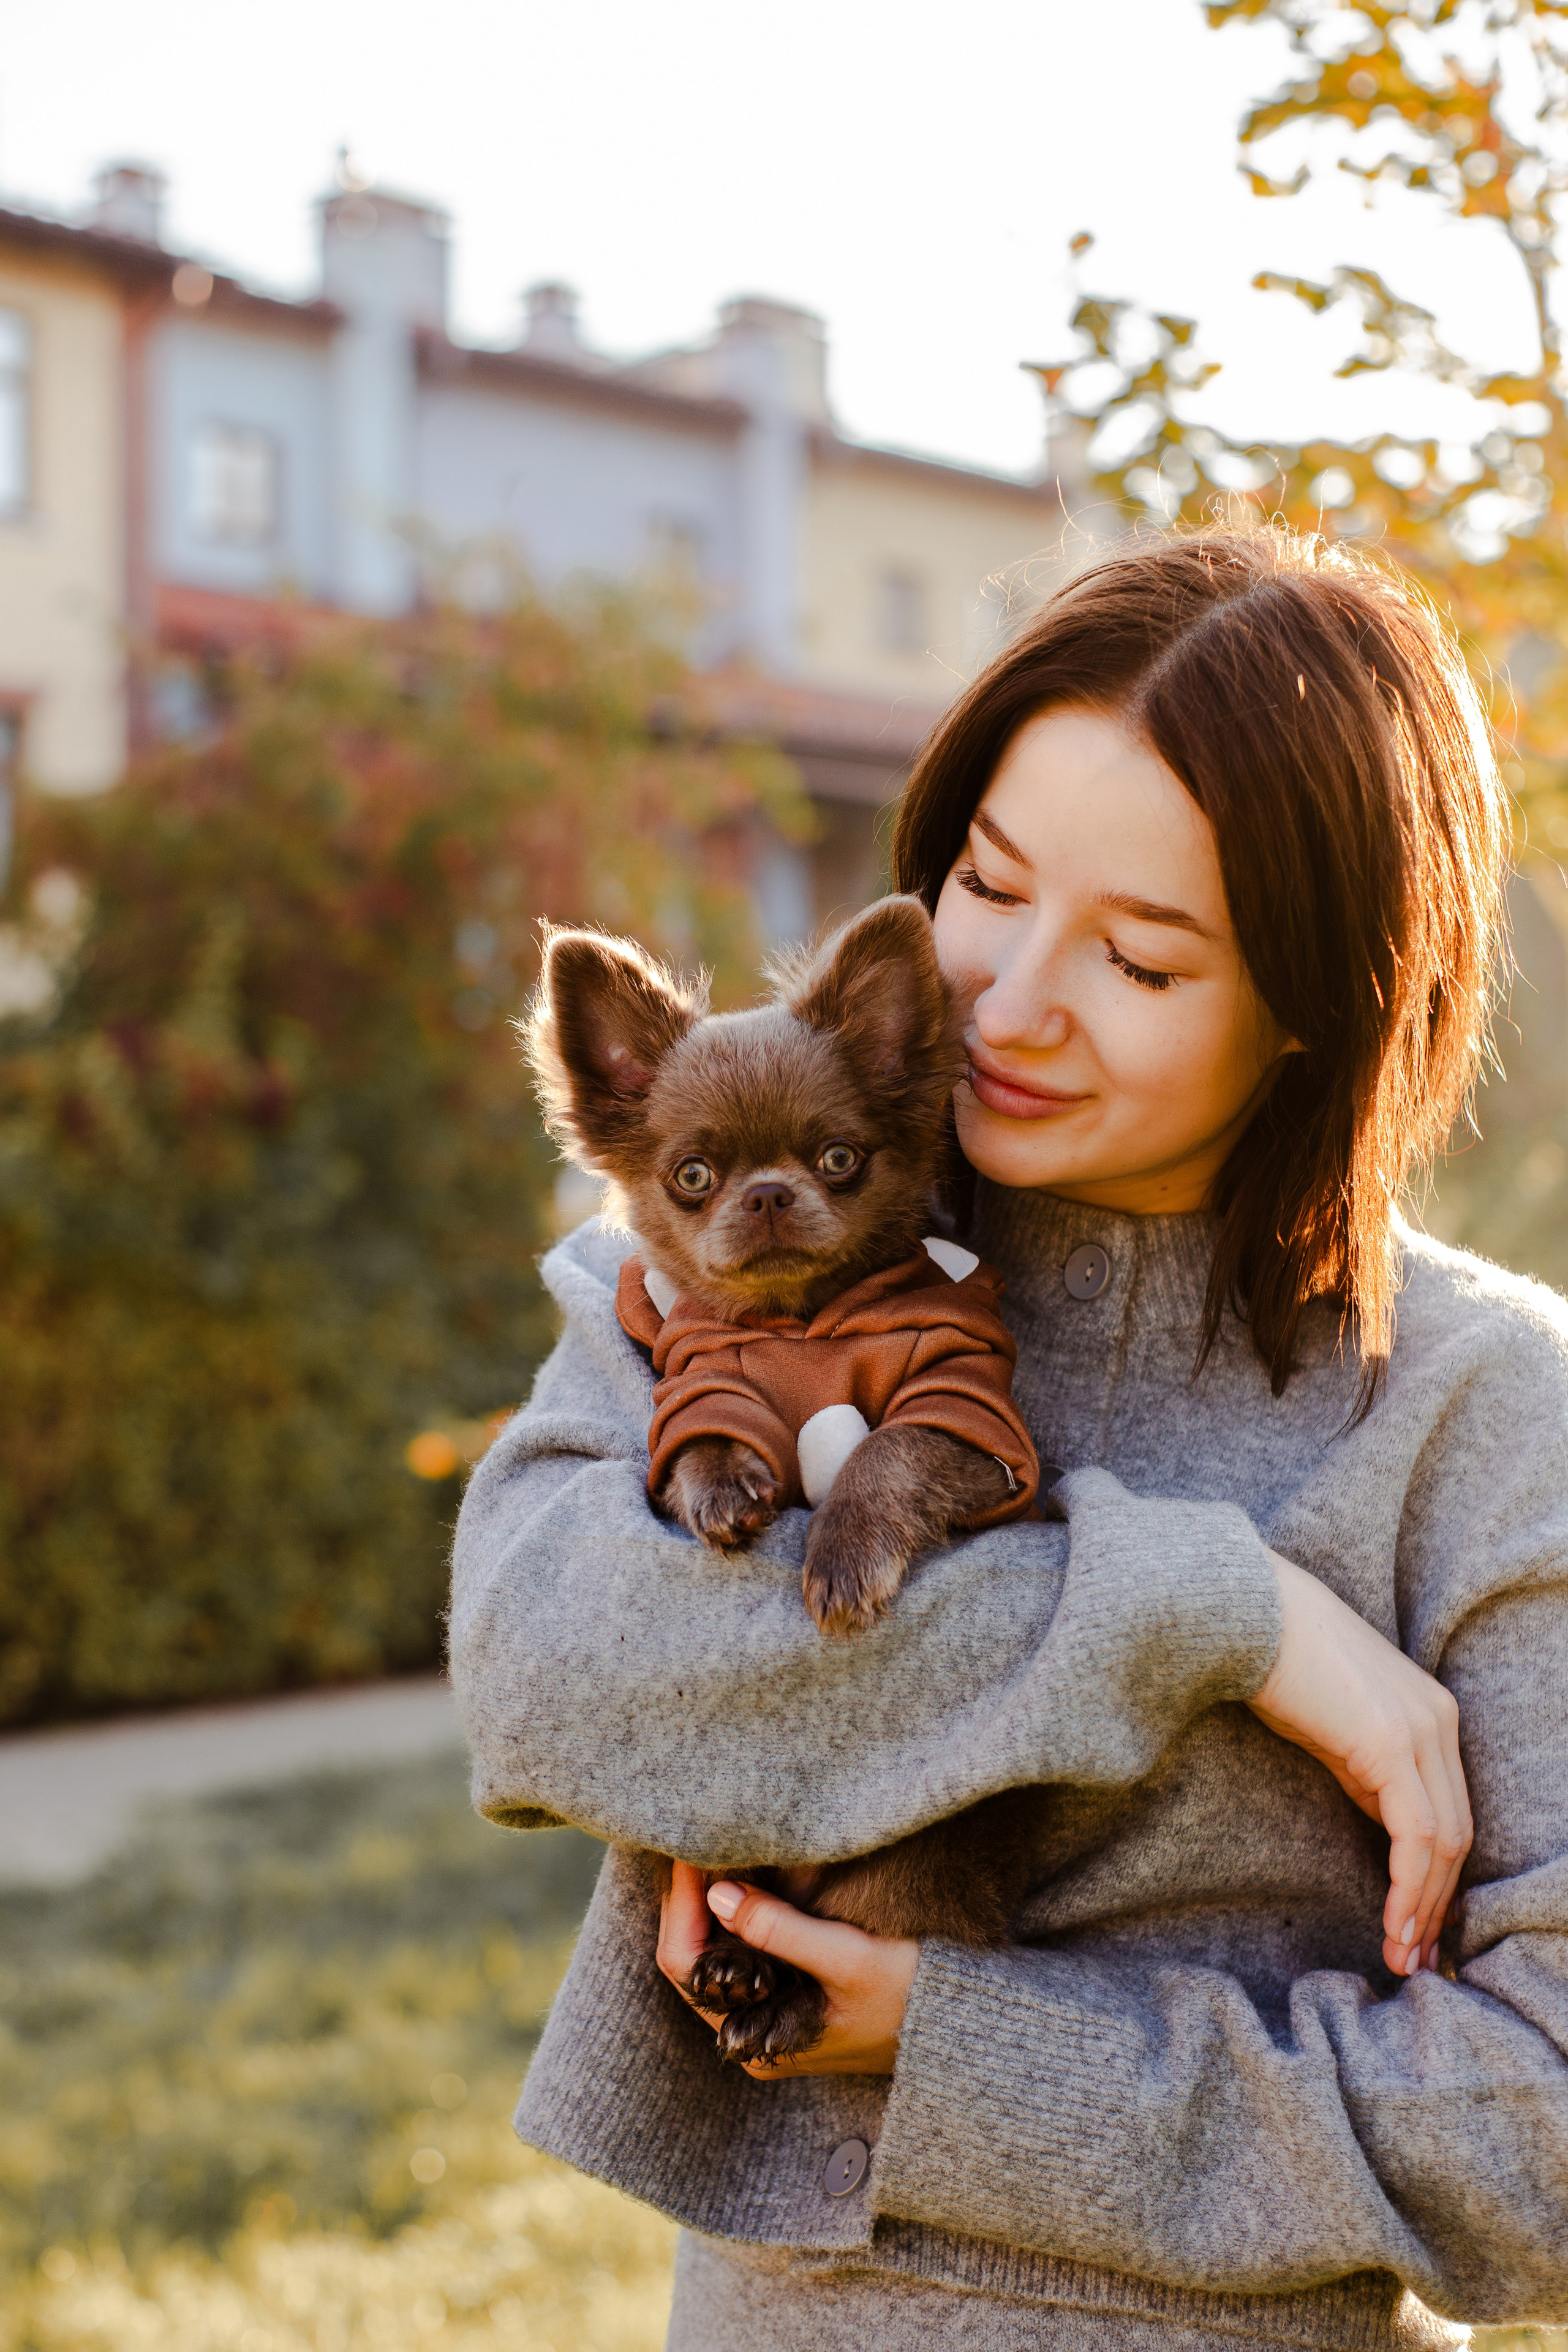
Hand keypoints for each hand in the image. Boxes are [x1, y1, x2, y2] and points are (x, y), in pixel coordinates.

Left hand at [655, 1860, 917, 2078]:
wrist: (959, 2027)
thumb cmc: (911, 2000)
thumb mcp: (848, 1959)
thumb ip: (781, 1929)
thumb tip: (718, 1891)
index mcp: (756, 2040)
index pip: (688, 1963)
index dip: (683, 1901)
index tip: (691, 1848)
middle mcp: (751, 2034)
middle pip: (693, 1955)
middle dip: (690, 1895)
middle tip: (699, 1837)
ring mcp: (767, 2015)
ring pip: (715, 1949)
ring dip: (711, 1898)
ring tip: (717, 1847)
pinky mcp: (786, 1995)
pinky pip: (742, 1948)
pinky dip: (737, 1908)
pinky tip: (745, 1871)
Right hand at [1250, 1550, 1472, 1979]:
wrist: (1247, 1612)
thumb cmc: (1276, 1663)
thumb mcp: (1335, 1726)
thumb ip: (1367, 1766)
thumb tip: (1384, 1817)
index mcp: (1431, 1713)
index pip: (1450, 1812)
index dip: (1437, 1878)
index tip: (1418, 1929)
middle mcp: (1440, 1720)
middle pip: (1457, 1834)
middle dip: (1437, 1904)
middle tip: (1415, 1960)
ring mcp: (1422, 1729)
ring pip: (1443, 1842)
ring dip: (1423, 1908)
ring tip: (1401, 1957)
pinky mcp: (1393, 1743)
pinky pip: (1416, 1834)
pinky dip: (1408, 1886)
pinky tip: (1392, 1923)